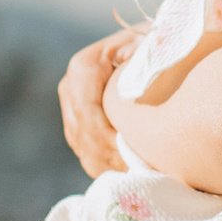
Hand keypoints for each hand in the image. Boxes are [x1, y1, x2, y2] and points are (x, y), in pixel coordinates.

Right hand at [58, 28, 134, 178]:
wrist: (144, 49)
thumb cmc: (151, 46)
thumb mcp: (148, 49)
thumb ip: (143, 69)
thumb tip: (141, 97)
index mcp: (83, 67)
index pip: (88, 111)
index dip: (107, 137)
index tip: (132, 153)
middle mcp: (70, 87)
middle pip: (83, 133)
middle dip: (109, 155)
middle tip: (138, 170)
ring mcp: (70, 107)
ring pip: (82, 147)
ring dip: (107, 165)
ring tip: (135, 174)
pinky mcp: (77, 124)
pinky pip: (85, 152)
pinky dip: (105, 166)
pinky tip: (127, 172)